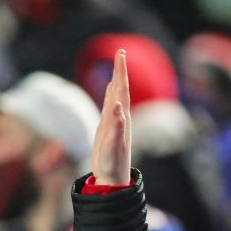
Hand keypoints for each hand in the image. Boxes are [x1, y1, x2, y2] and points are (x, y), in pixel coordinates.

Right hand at [90, 49, 131, 184]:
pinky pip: (109, 105)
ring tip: (118, 64)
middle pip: (120, 89)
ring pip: (116, 95)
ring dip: (116, 79)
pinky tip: (111, 88)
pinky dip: (110, 94)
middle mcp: (120, 118)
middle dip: (120, 70)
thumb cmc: (113, 164)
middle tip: (120, 51)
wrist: (113, 179)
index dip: (121, 72)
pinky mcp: (108, 128)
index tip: (121, 54)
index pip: (122, 90)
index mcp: (121, 118)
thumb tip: (119, 107)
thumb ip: (116, 126)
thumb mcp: (113, 146)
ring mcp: (114, 122)